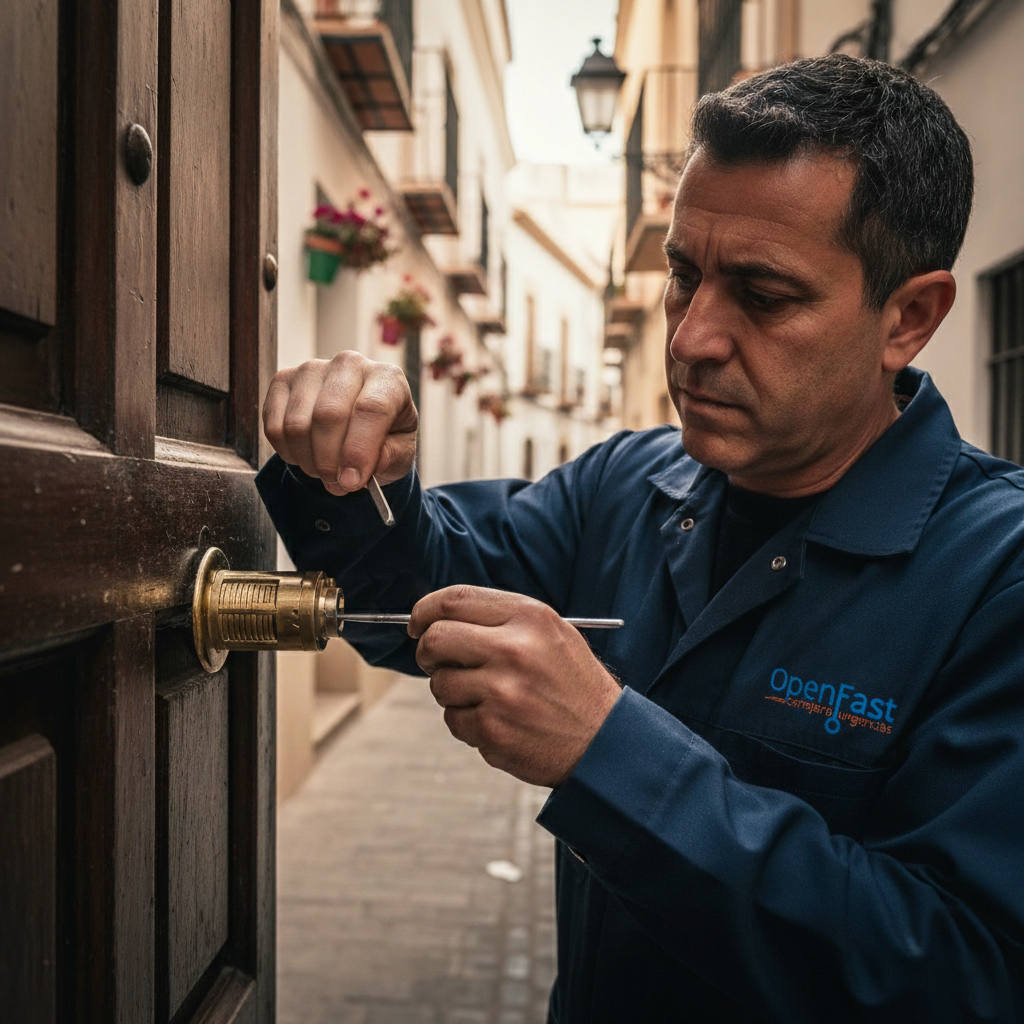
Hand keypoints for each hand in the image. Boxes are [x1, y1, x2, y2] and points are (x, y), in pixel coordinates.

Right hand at [262, 351, 417, 495]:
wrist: (359, 424)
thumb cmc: (385, 437)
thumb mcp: (400, 453)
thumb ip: (389, 459)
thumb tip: (360, 469)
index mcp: (387, 378)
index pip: (371, 408)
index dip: (358, 450)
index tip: (352, 481)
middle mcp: (349, 364)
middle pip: (328, 415)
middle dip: (330, 461)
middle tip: (338, 483)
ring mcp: (312, 369)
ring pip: (297, 425)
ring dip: (309, 461)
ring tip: (326, 471)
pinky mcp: (283, 380)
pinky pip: (274, 427)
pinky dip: (288, 453)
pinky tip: (307, 455)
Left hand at [409, 585, 622, 786]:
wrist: (605, 742)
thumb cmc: (574, 685)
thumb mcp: (551, 633)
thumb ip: (500, 620)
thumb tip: (438, 619)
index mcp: (529, 618)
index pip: (455, 600)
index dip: (425, 610)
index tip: (417, 622)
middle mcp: (513, 650)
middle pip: (436, 639)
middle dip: (428, 651)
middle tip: (438, 661)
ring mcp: (501, 692)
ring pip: (439, 683)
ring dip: (451, 691)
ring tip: (486, 696)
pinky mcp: (492, 730)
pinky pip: (452, 719)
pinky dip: (466, 721)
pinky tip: (498, 720)